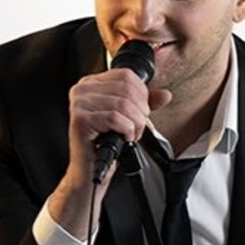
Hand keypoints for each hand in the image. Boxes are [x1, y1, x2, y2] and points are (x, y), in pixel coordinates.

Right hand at [48, 68, 171, 238]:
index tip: (141, 111)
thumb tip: (165, 95)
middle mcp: (82, 90)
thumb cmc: (105, 144)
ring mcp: (79, 104)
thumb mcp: (128, 118)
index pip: (125, 75)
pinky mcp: (80, 120)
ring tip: (131, 134)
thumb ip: (145, 103)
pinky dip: (127, 130)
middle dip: (140, 111)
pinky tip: (123, 138)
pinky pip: (115, 118)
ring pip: (123, 104)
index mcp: (91, 83)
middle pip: (126, 89)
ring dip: (135, 123)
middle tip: (137, 127)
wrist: (90, 170)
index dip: (142, 93)